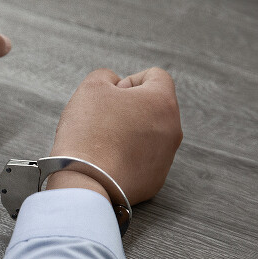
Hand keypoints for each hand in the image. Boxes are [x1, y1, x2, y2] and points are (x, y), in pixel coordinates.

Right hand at [47, 68, 182, 204]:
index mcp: (162, 101)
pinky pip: (142, 162)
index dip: (128, 82)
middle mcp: (173, 129)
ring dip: (128, 134)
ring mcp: (166, 158)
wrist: (85, 181)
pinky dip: (126, 159)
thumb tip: (116, 86)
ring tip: (101, 145)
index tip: (109, 97)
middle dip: (129, 110)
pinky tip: (106, 163)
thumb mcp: (91, 88)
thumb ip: (106, 76)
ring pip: (148, 136)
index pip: (155, 77)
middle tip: (101, 121)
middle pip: (152, 108)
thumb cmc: (88, 132)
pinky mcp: (155, 181)